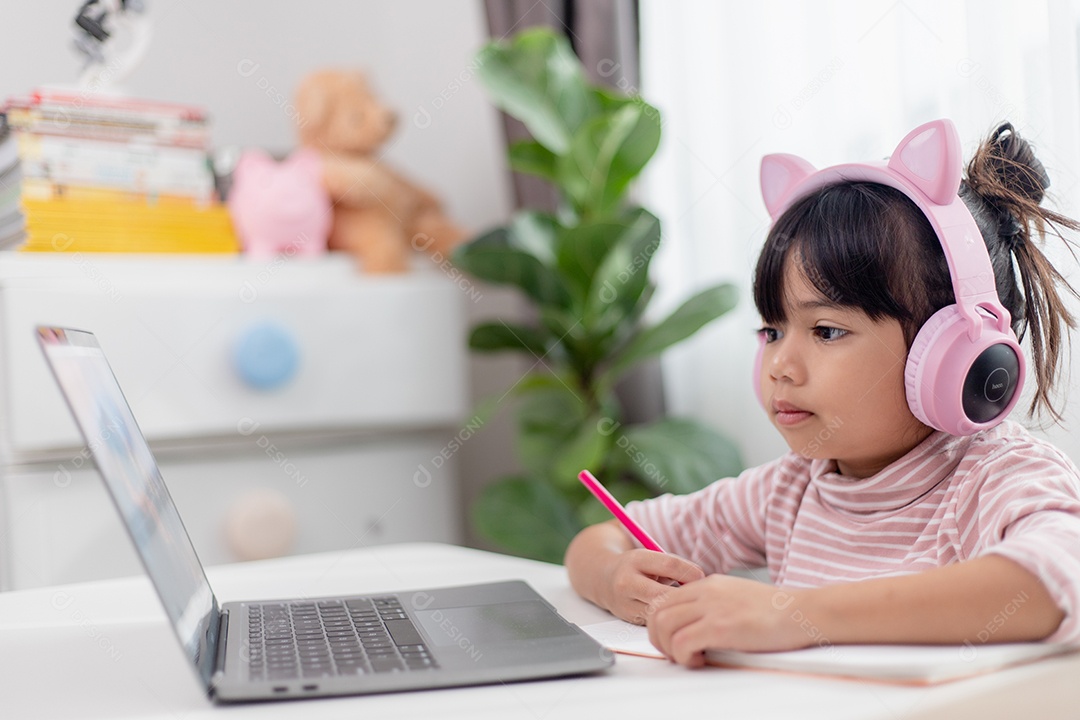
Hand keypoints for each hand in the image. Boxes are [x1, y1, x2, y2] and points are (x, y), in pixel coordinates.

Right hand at [599, 549, 704, 623]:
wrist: (601, 578)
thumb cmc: (635, 566)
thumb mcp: (650, 557)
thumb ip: (672, 567)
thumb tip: (700, 581)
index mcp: (636, 560)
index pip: (670, 565)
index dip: (690, 572)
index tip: (702, 577)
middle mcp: (627, 582)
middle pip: (664, 594)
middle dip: (684, 596)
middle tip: (697, 597)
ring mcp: (626, 603)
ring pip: (660, 612)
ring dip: (675, 609)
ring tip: (686, 605)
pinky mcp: (629, 619)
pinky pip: (655, 622)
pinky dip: (666, 617)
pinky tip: (673, 614)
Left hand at [647, 575, 811, 666]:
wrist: (802, 611)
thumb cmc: (775, 611)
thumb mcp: (736, 596)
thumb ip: (713, 603)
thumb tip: (694, 624)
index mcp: (707, 584)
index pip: (664, 598)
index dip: (660, 623)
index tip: (671, 639)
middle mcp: (705, 591)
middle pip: (656, 611)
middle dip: (657, 636)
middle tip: (674, 652)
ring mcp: (712, 607)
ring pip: (663, 625)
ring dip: (668, 647)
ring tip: (687, 658)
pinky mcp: (721, 626)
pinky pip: (682, 642)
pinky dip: (683, 656)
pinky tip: (699, 660)